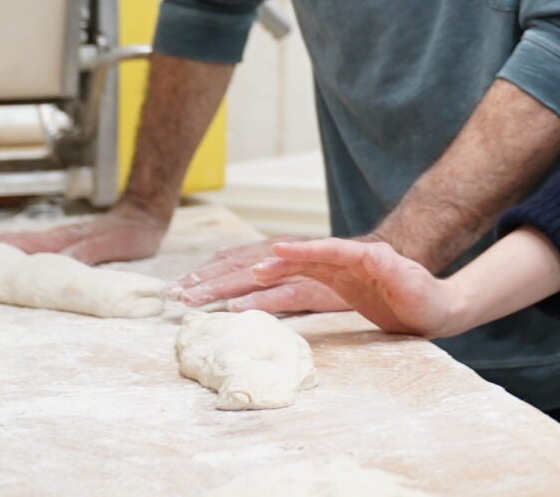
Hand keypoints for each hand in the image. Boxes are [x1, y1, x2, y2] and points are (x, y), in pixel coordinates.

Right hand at [0, 203, 166, 266]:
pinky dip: (12, 264)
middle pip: (2, 247)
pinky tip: (8, 276)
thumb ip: (84, 252)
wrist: (145, 213)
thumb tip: (57, 262)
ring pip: (13, 251)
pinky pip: (30, 256)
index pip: (7, 244)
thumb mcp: (109, 245)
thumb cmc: (130, 232)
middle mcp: (49, 241)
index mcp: (54, 240)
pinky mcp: (66, 248)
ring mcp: (56, 243)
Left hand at [168, 238, 352, 314]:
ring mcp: (298, 269)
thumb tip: (238, 295)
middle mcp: (282, 254)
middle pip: (233, 266)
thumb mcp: (298, 273)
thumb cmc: (338, 274)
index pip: (230, 259)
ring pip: (250, 277)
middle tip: (173, 294)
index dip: (202, 272)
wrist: (385, 264)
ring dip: (219, 288)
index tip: (175, 286)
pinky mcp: (315, 287)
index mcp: (275, 250)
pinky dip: (257, 300)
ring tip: (193, 299)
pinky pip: (281, 294)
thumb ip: (271, 279)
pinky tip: (236, 309)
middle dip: (201, 280)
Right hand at [252, 238, 465, 336]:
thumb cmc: (429, 300)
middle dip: (283, 260)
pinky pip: (310, 278)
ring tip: (254, 274)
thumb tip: (373, 254)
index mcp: (370, 257)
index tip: (279, 251)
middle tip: (254, 269)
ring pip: (307, 266)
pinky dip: (289, 278)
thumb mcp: (414, 287)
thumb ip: (395, 271)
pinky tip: (268, 281)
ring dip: (281, 269)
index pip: (333, 251)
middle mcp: (354, 260)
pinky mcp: (342, 284)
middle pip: (313, 257)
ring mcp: (346, 272)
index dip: (306, 251)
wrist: (437, 309)